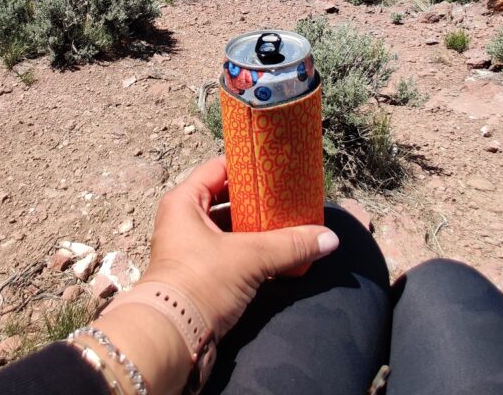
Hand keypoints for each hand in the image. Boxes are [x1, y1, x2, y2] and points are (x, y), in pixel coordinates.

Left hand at [140, 155, 338, 339]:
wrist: (172, 337)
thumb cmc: (201, 282)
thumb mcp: (250, 257)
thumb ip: (290, 245)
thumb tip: (329, 239)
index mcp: (184, 202)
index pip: (218, 169)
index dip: (247, 166)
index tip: (276, 166)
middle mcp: (183, 220)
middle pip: (225, 200)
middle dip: (256, 201)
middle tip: (288, 197)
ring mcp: (189, 249)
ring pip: (229, 229)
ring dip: (255, 229)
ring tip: (289, 224)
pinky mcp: (199, 274)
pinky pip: (229, 253)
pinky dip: (250, 252)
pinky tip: (277, 254)